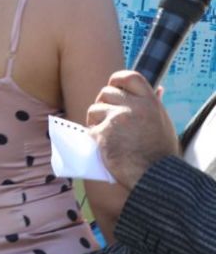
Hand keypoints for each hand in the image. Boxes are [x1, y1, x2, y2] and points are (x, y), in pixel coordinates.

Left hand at [86, 70, 178, 188]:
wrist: (156, 176)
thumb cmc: (161, 154)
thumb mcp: (164, 123)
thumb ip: (154, 106)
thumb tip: (158, 88)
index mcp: (150, 102)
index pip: (129, 77)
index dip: (117, 80)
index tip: (113, 88)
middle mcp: (134, 107)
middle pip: (106, 93)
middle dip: (103, 104)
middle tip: (107, 119)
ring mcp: (117, 119)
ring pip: (94, 109)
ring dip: (95, 120)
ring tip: (107, 135)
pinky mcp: (103, 133)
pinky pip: (89, 129)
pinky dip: (93, 137)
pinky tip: (104, 147)